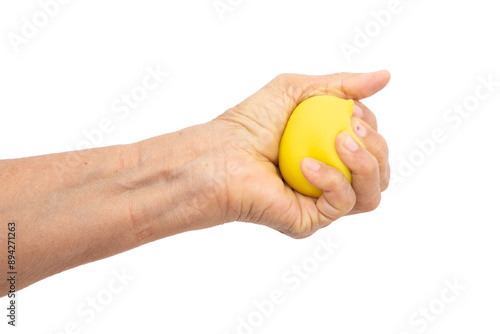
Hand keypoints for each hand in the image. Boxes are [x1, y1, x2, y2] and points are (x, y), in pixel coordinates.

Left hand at [214, 71, 390, 237]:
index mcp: (331, 153)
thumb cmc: (251, 122)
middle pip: (379, 173)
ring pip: (371, 194)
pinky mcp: (309, 220)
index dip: (372, 128)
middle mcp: (330, 180)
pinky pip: (342, 204)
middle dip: (377, 147)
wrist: (220, 153)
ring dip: (366, 164)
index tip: (352, 112)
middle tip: (351, 128)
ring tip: (340, 141)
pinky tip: (307, 164)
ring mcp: (321, 203)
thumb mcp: (298, 91)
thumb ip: (342, 85)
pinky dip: (333, 180)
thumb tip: (386, 76)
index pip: (373, 147)